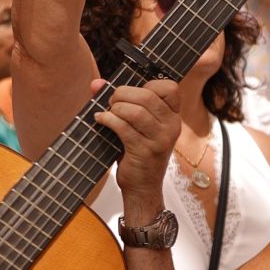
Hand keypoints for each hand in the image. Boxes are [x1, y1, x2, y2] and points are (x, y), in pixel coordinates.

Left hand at [101, 79, 180, 198]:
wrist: (143, 187)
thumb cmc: (137, 152)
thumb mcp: (135, 125)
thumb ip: (118, 101)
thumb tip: (96, 82)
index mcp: (173, 117)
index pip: (169, 88)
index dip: (147, 85)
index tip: (133, 95)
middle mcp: (172, 126)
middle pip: (147, 96)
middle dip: (122, 94)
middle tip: (111, 102)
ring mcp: (160, 140)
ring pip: (136, 111)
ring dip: (115, 108)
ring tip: (108, 113)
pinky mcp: (145, 151)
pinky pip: (124, 127)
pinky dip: (108, 120)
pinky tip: (101, 121)